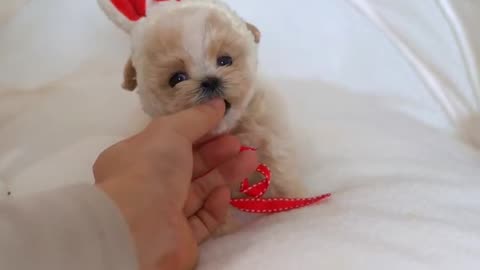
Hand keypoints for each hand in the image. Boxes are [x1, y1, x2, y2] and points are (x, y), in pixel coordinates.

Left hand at [93, 100, 256, 269]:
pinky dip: (214, 205)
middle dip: (216, 153)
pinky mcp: (181, 238)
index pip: (169, 142)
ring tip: (251, 159)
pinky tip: (223, 193)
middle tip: (240, 143)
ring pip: (200, 191)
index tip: (222, 122)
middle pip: (189, 166)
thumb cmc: (150, 171)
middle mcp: (147, 186)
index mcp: (135, 159)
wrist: (141, 230)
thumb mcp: (170, 131)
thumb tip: (217, 103)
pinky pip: (202, 218)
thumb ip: (196, 117)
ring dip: (224, 174)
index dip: (197, 131)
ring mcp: (164, 214)